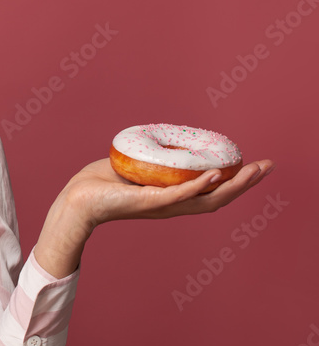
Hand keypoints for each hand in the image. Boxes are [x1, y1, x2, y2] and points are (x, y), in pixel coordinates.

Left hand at [34, 158, 274, 278]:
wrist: (77, 200)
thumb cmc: (100, 184)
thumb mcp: (135, 166)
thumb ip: (151, 157)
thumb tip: (160, 139)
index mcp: (172, 198)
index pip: (212, 192)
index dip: (237, 181)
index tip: (256, 166)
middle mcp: (172, 205)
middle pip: (219, 198)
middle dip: (247, 183)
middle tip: (268, 165)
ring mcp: (162, 206)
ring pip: (207, 199)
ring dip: (233, 185)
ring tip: (252, 170)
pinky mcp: (148, 203)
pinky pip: (179, 195)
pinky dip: (199, 186)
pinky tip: (216, 175)